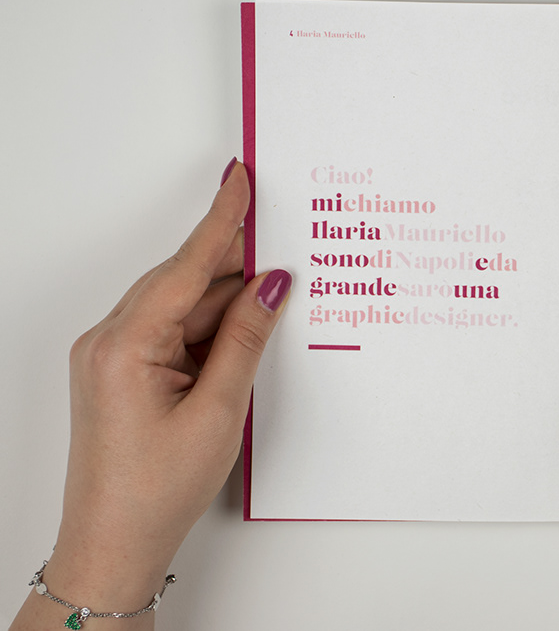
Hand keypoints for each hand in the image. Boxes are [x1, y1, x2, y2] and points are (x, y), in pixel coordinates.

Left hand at [12, 160, 290, 630]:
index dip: (222, 220)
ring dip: (226, 305)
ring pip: (181, 307)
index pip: (186, 266)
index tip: (240, 178)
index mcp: (125, 345)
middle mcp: (109, 341)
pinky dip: (209, 328)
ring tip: (274, 302)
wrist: (114, 545)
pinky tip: (242, 333)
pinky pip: (172, 331)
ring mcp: (113, 356)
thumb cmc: (155, 490)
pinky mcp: (122, 372)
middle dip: (235, 265)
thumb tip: (271, 285)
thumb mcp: (218, 411)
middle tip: (284, 242)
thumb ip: (246, 339)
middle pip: (184, 282)